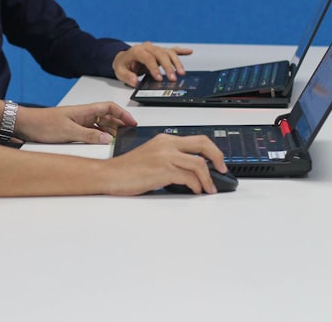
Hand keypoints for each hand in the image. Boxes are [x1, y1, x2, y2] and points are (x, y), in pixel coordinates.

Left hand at [16, 102, 137, 144]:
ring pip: (99, 125)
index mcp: (84, 110)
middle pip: (106, 117)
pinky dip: (97, 137)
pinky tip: (99, 145)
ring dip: (109, 132)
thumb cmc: (42, 124)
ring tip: (118, 141)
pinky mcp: (71, 130)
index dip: (122, 114)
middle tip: (129, 134)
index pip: (109, 108)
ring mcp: (77, 122)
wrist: (24, 124)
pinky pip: (90, 132)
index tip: (132, 122)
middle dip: (119, 124)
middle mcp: (82, 115)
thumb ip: (89, 136)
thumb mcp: (68, 132)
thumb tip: (108, 139)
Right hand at [101, 133, 227, 195]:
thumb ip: (170, 158)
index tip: (218, 162)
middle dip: (217, 158)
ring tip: (209, 188)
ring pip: (198, 164)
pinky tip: (195, 191)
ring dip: (208, 179)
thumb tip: (191, 170)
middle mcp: (166, 144)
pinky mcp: (162, 170)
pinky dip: (196, 186)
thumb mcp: (151, 156)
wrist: (109, 174)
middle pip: (203, 145)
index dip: (212, 151)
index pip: (197, 139)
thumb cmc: (127, 169)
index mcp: (164, 139)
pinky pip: (188, 177)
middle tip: (222, 171)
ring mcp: (164, 156)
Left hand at [113, 42, 192, 85]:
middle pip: (160, 54)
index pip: (147, 58)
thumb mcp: (120, 72)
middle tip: (173, 78)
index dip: (154, 68)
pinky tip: (189, 51)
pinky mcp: (161, 51)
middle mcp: (147, 47)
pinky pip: (172, 50)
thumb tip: (134, 81)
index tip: (159, 78)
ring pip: (168, 53)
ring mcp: (155, 49)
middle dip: (168, 66)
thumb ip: (127, 76)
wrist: (124, 58)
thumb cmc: (123, 65)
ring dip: (176, 62)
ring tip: (181, 73)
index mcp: (137, 51)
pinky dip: (181, 51)